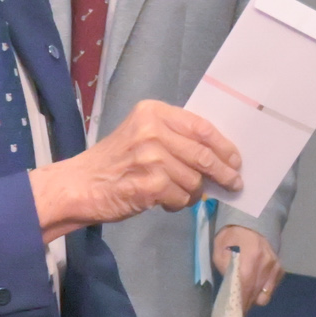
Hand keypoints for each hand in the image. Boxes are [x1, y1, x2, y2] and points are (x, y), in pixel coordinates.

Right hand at [30, 100, 240, 237]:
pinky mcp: (150, 184)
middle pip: (203, 154)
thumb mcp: (140, 135)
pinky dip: (178, 204)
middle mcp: (152, 131)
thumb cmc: (113, 162)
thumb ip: (173, 138)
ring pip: (194, 180)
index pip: (201, 127)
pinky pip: (181, 198)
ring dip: (193, 192)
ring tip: (178, 193)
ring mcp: (151, 158)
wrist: (80, 186)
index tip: (236, 159)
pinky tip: (163, 201)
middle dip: (223, 172)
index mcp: (153, 112)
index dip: (224, 145)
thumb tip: (216, 157)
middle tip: (233, 183)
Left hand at [212, 223, 283, 307]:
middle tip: (236, 307)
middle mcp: (266, 266)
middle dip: (245, 304)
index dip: (240, 305)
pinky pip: (271, 290)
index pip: (245, 290)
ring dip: (253, 298)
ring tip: (244, 294)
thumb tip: (231, 289)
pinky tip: (254, 284)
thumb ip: (225, 270)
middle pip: (255, 296)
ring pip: (264, 296)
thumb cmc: (231, 237)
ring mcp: (275, 268)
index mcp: (250, 260)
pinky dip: (262, 291)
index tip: (234, 314)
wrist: (251, 223)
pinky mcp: (280, 270)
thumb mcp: (219, 251)